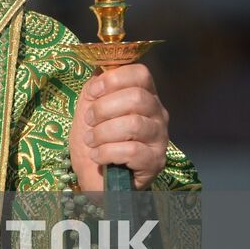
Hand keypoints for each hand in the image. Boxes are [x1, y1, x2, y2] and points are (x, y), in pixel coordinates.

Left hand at [68, 64, 168, 190]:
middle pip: (137, 97)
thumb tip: (101, 71)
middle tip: (89, 120)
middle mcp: (158, 114)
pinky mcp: (156, 162)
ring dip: (102, 133)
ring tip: (91, 141)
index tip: (93, 92)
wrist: (95, 176)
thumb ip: (96, 87)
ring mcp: (160, 138)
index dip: (113, 79)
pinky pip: (131, 151)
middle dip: (104, 108)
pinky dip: (106, 152)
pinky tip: (98, 156)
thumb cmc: (94, 139)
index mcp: (144, 95)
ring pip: (134, 124)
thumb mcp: (89, 107)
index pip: (141, 73)